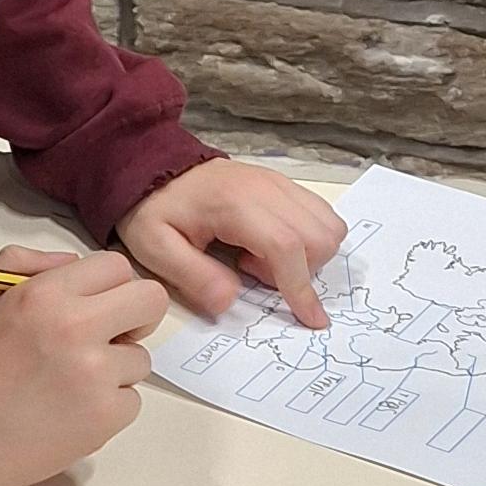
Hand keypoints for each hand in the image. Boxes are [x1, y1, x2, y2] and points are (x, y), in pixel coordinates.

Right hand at [0, 244, 172, 485]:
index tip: (97, 303)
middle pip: (151, 301)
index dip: (108, 284)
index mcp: (47, 296)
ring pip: (141, 357)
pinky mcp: (106, 416)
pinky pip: (132, 400)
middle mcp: (77, 329)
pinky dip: (108, 406)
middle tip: (108, 335)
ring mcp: (96, 375)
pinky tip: (71, 410)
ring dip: (114, 368)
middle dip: (134, 315)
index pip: (117, 267)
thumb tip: (71, 263)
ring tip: (70, 382)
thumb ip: (25, 263)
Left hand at [118, 161, 343, 329]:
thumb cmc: (157, 208)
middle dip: (300, 271)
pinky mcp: (285, 185)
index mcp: (237, 204)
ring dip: (308, 256)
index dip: (300, 287)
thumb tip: (230, 301)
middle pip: (319, 237)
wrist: (157, 166)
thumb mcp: (156, 247)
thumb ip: (193, 276)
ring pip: (329, 226)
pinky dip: (309, 240)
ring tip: (259, 257)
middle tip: (251, 270)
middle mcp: (269, 189)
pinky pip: (321, 216)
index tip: (311, 319)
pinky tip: (268, 244)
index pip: (286, 245)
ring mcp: (281, 184)